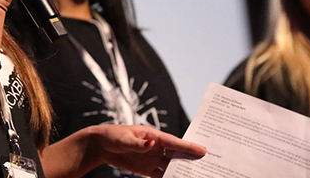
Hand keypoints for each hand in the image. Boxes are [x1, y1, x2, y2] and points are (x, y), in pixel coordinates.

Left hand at [88, 125, 205, 176]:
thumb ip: (137, 143)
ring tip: (198, 175)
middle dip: (191, 159)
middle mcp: (157, 147)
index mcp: (153, 135)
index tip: (203, 150)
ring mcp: (153, 158)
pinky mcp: (148, 169)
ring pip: (172, 166)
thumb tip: (151, 144)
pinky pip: (163, 175)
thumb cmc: (112, 136)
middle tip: (207, 165)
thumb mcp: (123, 139)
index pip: (173, 142)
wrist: (101, 146)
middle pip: (177, 154)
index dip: (188, 147)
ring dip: (184, 171)